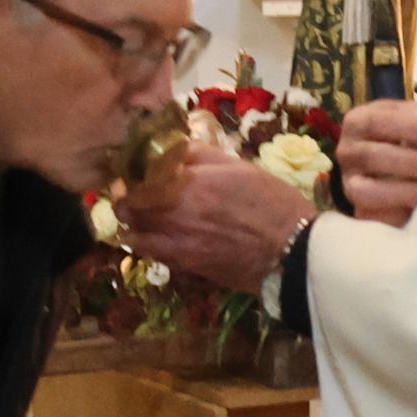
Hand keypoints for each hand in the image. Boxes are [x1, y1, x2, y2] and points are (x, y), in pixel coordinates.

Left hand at [116, 154, 312, 294]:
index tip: (133, 175)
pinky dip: (147, 246)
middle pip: (127, 208)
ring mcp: (175, 243)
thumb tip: (170, 150)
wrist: (291, 250)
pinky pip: (151, 255)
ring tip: (141, 221)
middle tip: (132, 197)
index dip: (130, 177)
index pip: (137, 177)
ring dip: (132, 225)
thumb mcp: (237, 165)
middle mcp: (173, 213)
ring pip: (133, 235)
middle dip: (125, 202)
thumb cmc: (270, 201)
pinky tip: (157, 241)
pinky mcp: (183, 266)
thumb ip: (199, 155)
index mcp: (187, 182)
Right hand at [334, 100, 416, 229]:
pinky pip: (374, 218)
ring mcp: (349, 185)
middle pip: (372, 157)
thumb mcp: (411, 117)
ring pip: (367, 191)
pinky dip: (399, 216)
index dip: (411, 127)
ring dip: (404, 191)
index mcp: (357, 122)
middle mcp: (347, 153)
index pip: (378, 121)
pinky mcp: (360, 212)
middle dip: (412, 162)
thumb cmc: (406, 135)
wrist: (391, 163)